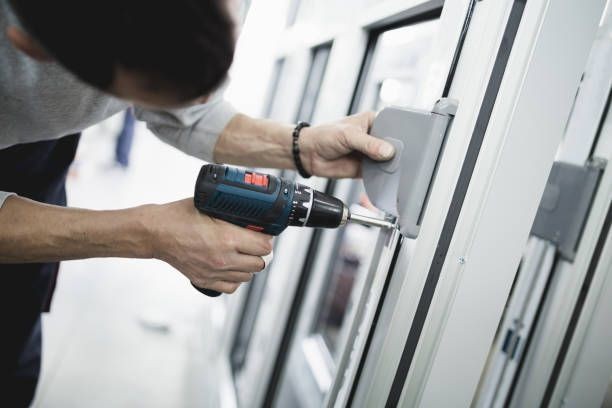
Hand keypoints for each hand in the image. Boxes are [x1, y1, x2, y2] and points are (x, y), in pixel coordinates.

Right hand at [147, 198, 272, 293]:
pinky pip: (232, 287)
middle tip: (254, 244)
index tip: (264, 235)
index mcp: (226, 238)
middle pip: (259, 264)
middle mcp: (223, 258)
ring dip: (249, 266)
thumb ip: (234, 214)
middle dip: (260, 253)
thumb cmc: (180, 217)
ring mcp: (214, 272)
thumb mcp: (211, 207)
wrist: (156, 233)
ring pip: (248, 277)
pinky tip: (231, 267)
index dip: (267, 240)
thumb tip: (254, 218)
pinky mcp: (205, 281)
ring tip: (242, 255)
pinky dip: (235, 278)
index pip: (264, 247)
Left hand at [299, 111, 395, 177]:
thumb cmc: (324, 136)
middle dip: (395, 152)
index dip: (399, 134)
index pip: (393, 125)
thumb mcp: (348, 135)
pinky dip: (382, 175)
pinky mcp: (367, 168)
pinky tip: (383, 175)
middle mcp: (374, 136)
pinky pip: (379, 173)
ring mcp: (371, 153)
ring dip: (389, 165)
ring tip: (390, 167)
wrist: (309, 154)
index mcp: (373, 121)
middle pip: (392, 145)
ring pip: (387, 160)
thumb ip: (369, 144)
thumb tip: (388, 151)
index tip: (402, 143)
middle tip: (396, 157)